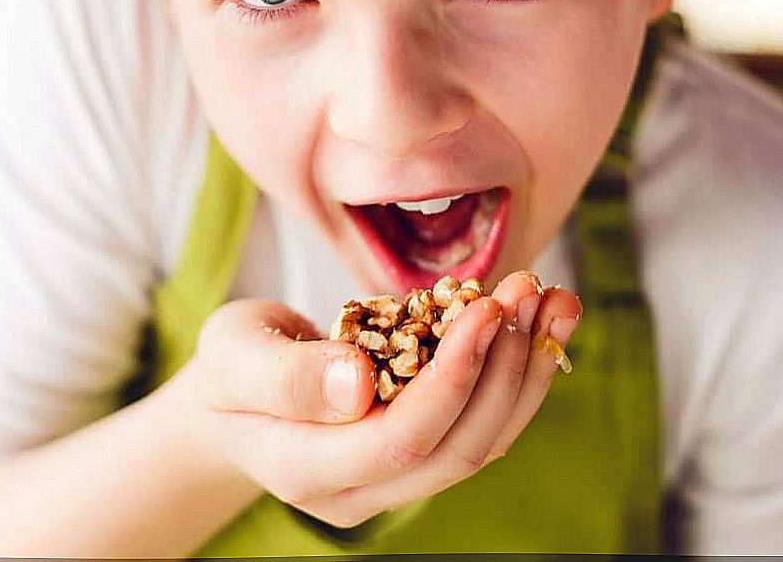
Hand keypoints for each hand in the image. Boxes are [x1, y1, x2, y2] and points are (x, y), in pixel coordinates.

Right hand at [166, 271, 581, 528]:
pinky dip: (517, 376)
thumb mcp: (233, 354)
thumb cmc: (229, 369)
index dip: (453, 378)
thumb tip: (358, 382)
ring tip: (553, 300)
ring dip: (525, 372)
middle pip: (456, 448)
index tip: (485, 306)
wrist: (234, 401)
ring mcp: (392, 484)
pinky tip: (538, 322)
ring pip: (481, 444)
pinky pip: (481, 428)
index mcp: (305, 470)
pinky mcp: (420, 458)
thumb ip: (286, 375)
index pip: (400, 439)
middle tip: (529, 289)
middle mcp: (357, 493)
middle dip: (504, 368)